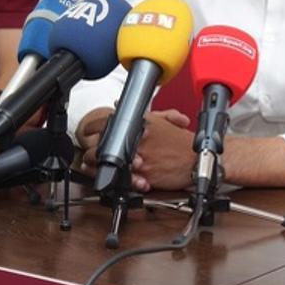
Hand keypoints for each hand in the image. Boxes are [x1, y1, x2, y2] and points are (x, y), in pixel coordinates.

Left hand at [75, 107, 194, 192]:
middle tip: (90, 157)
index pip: (108, 122)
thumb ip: (142, 115)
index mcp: (142, 123)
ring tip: (101, 169)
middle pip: (102, 146)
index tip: (87, 132)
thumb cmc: (182, 144)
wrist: (196, 160)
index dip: (92, 129)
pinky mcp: (144, 174)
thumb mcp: (164, 121)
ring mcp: (140, 156)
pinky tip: (123, 177)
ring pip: (109, 164)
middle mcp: (138, 138)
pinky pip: (124, 178)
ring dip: (102, 168)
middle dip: (92, 152)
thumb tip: (121, 105)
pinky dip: (121, 180)